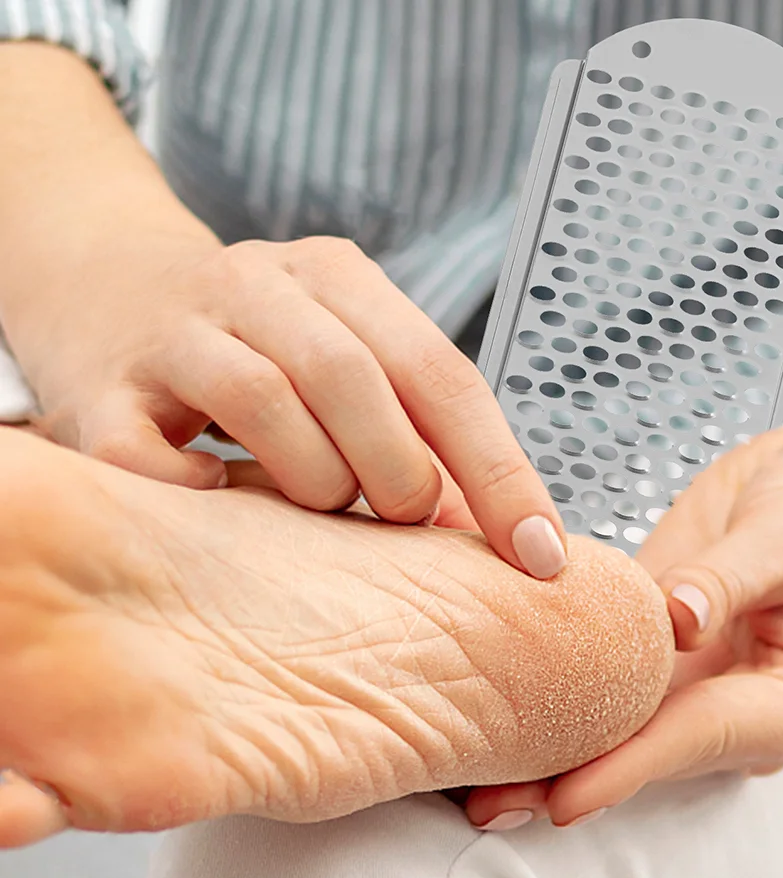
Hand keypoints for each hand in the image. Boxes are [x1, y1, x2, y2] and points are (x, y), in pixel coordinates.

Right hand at [9, 230, 565, 576]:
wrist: (103, 284)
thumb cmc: (259, 347)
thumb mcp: (346, 360)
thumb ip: (419, 430)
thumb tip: (506, 534)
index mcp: (339, 276)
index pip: (441, 373)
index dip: (500, 470)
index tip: (539, 553)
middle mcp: (260, 284)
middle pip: (354, 377)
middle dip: (399, 472)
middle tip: (399, 515)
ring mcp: (176, 329)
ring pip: (265, 400)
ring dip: (313, 480)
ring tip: (317, 504)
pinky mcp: (100, 386)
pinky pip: (148, 455)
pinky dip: (195, 494)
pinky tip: (215, 498)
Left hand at [464, 411, 782, 828]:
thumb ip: (728, 578)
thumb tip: (673, 619)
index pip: (710, 735)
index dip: (634, 764)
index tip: (566, 796)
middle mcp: (767, 713)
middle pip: (664, 750)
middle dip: (581, 771)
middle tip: (494, 802)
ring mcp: (724, 691)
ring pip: (638, 730)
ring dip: (567, 749)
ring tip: (486, 785)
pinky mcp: (688, 660)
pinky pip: (627, 685)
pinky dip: (575, 701)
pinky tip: (517, 719)